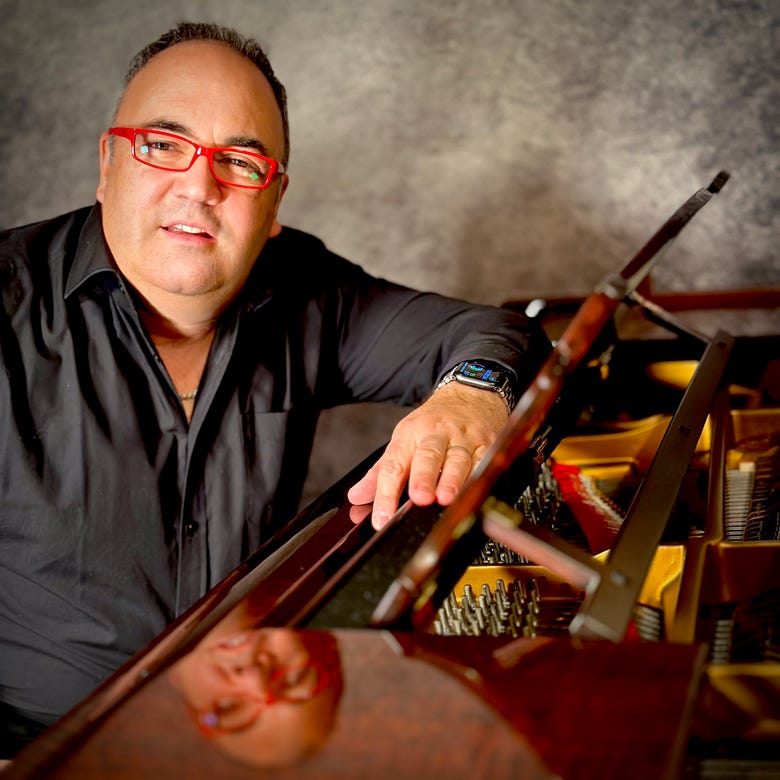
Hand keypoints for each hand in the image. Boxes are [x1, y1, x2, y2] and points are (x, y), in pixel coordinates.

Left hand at [346, 382, 508, 528]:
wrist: (470, 393)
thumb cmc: (434, 423)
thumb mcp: (404, 439)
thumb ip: (381, 471)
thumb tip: (357, 497)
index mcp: (409, 435)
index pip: (394, 465)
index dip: (386, 493)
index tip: (381, 518)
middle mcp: (436, 435)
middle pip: (428, 456)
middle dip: (423, 477)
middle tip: (419, 498)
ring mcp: (463, 439)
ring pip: (458, 459)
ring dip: (453, 480)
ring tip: (446, 498)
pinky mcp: (486, 444)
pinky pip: (484, 460)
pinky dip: (480, 475)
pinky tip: (476, 489)